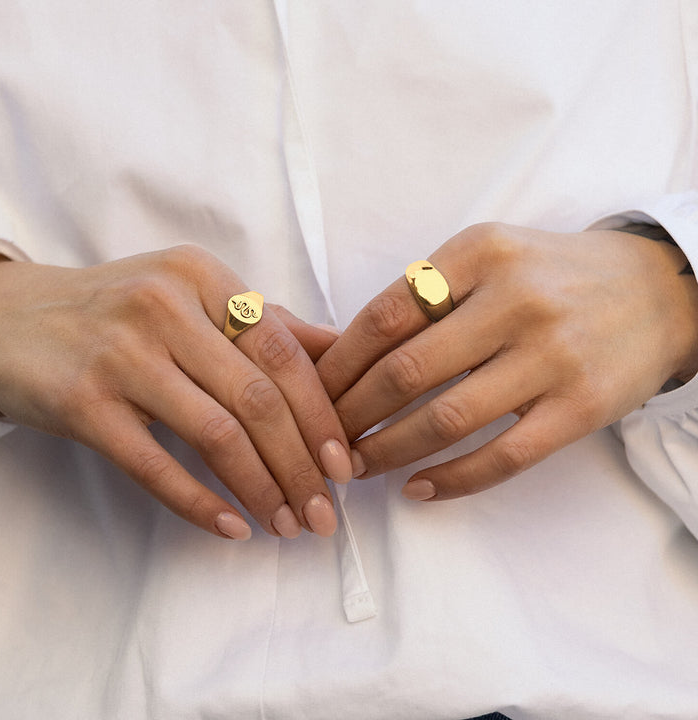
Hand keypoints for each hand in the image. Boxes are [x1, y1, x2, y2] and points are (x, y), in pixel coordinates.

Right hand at [0, 245, 351, 538]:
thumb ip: (264, 321)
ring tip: (288, 524)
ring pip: (216, 434)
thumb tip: (337, 350)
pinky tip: (233, 527)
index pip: (283, 353)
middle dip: (302, 464)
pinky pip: (155, 465)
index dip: (321, 415)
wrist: (9, 316)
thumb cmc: (119, 309)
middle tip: (323, 511)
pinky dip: (200, 503)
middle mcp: (165, 307)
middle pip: (258, 398)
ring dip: (263, 489)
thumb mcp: (192, 295)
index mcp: (202, 278)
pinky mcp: (83, 402)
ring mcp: (122, 355)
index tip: (343, 464)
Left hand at [317, 222, 697, 499]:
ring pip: (447, 419)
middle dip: (351, 412)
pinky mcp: (580, 407)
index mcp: (479, 254)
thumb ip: (425, 294)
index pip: (385, 316)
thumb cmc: (550, 275)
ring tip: (356, 466)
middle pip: (406, 370)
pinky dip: (451, 480)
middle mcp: (515, 300)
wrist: (657, 290)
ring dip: (388, 450)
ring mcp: (551, 356)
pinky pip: (503, 457)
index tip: (311, 392)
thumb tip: (345, 353)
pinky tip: (416, 489)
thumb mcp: (487, 257)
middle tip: (323, 437)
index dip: (338, 363)